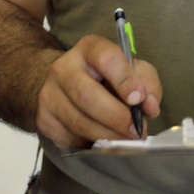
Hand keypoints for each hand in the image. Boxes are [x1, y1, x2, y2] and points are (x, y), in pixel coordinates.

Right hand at [35, 34, 160, 149]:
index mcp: (89, 49)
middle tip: (136, 131)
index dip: (125, 80)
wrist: (67, 86)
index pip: (106, 58)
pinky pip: (70, 138)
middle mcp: (64, 67)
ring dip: (107, 136)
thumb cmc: (107, 78)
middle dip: (117, 118)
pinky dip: (90, 144)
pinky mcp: (44, 118)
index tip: (139, 100)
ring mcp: (50, 92)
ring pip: (79, 122)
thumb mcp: (131, 71)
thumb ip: (147, 83)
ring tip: (124, 141)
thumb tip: (149, 106)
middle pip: (88, 95)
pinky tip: (101, 141)